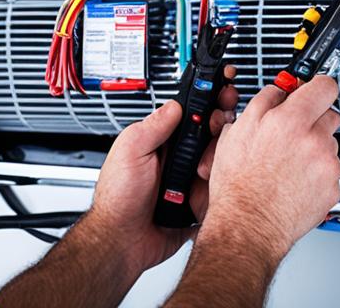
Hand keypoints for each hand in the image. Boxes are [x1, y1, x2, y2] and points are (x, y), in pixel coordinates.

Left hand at [79, 65, 238, 275]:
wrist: (121, 240)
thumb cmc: (117, 199)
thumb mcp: (130, 151)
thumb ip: (153, 126)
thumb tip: (175, 104)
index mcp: (162, 143)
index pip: (192, 118)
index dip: (209, 107)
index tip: (222, 98)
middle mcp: (178, 160)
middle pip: (212, 139)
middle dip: (219, 134)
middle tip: (216, 133)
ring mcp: (189, 182)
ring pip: (219, 166)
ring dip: (215, 167)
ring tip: (198, 174)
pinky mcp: (198, 204)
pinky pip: (218, 193)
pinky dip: (216, 192)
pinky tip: (203, 192)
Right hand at [197, 76, 339, 262]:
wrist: (248, 225)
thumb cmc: (239, 185)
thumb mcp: (238, 132)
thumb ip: (264, 102)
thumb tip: (279, 89)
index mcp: (290, 121)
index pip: (324, 86)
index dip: (318, 86)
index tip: (314, 89)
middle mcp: (314, 140)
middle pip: (331, 114)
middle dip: (314, 119)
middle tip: (294, 132)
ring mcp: (326, 165)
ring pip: (329, 144)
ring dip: (314, 148)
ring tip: (289, 164)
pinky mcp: (333, 188)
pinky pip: (331, 171)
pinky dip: (317, 174)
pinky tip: (296, 181)